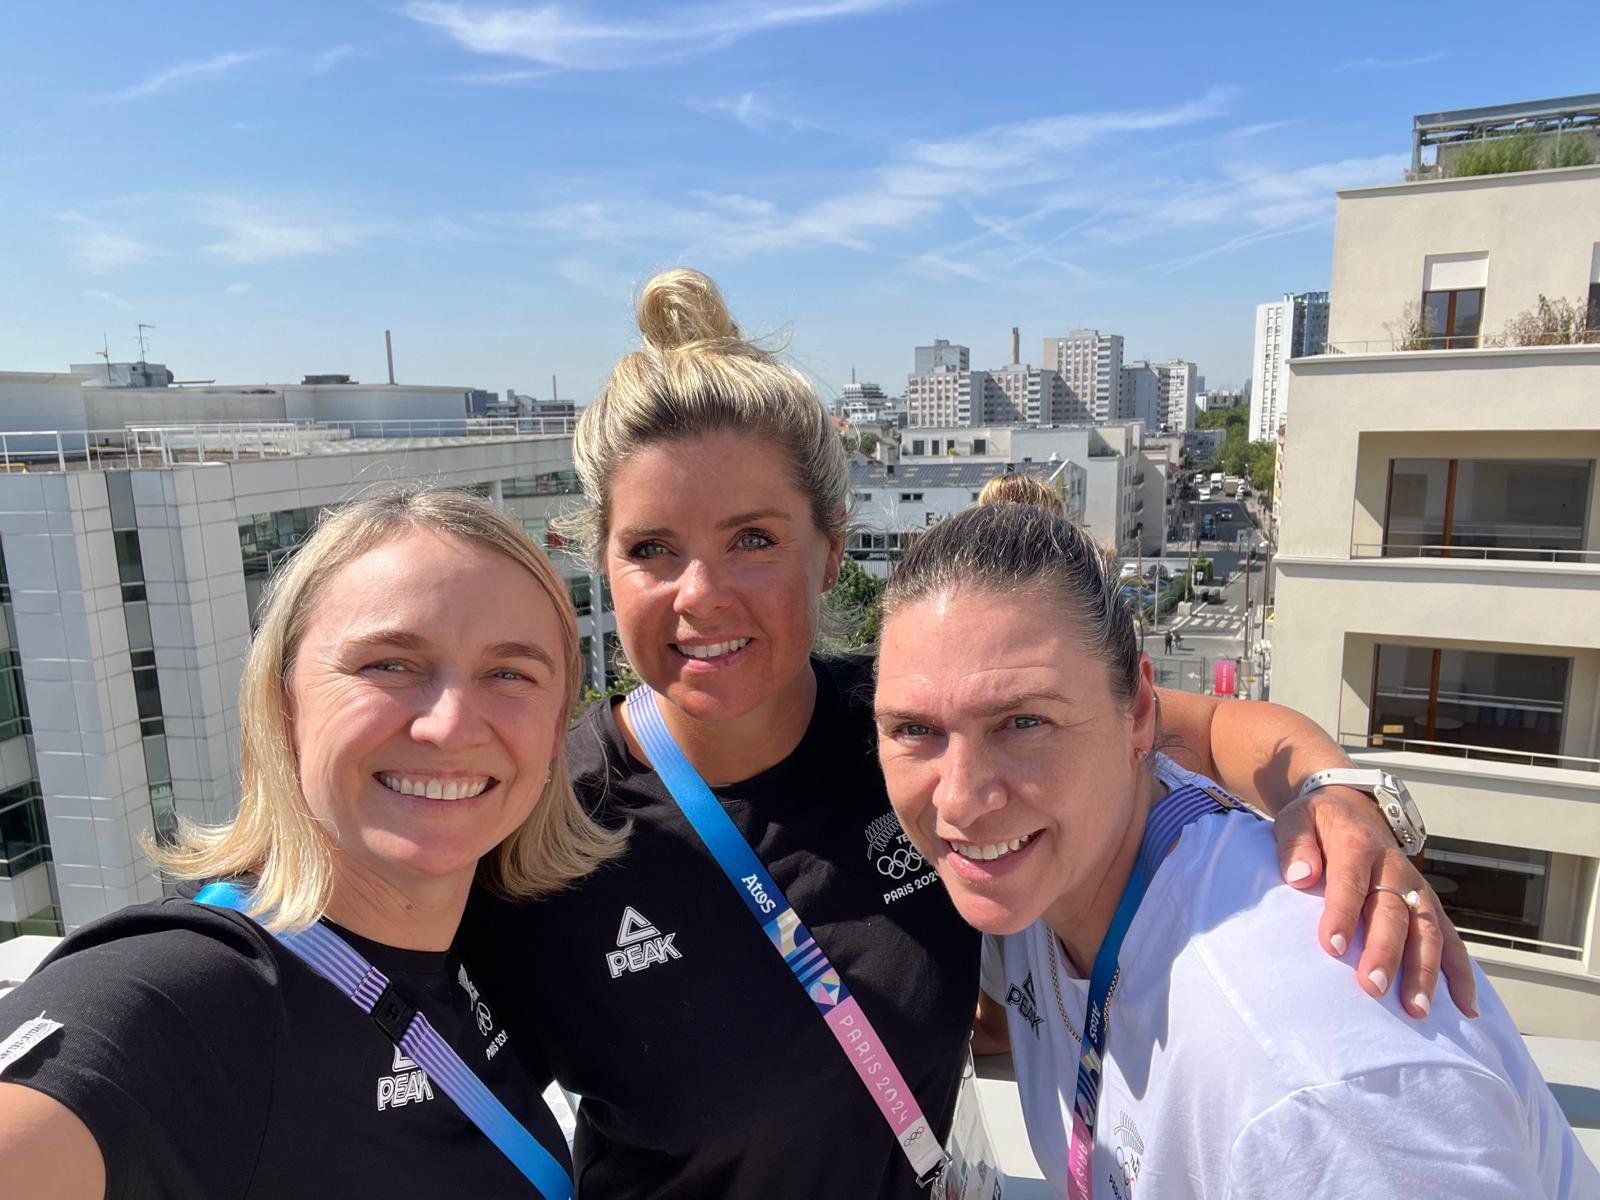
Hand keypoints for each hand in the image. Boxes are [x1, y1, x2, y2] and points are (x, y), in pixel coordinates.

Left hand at [1271, 784, 1478, 1018]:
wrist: (1352, 808)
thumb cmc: (1318, 823)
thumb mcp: (1296, 820)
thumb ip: (1295, 845)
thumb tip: (1300, 875)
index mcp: (1356, 845)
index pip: (1350, 881)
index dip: (1342, 914)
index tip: (1331, 947)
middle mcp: (1392, 868)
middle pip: (1392, 912)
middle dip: (1385, 951)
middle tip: (1372, 987)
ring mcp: (1415, 888)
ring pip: (1427, 930)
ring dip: (1425, 970)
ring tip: (1417, 1010)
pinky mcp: (1427, 904)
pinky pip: (1450, 938)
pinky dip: (1460, 972)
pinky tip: (1464, 1008)